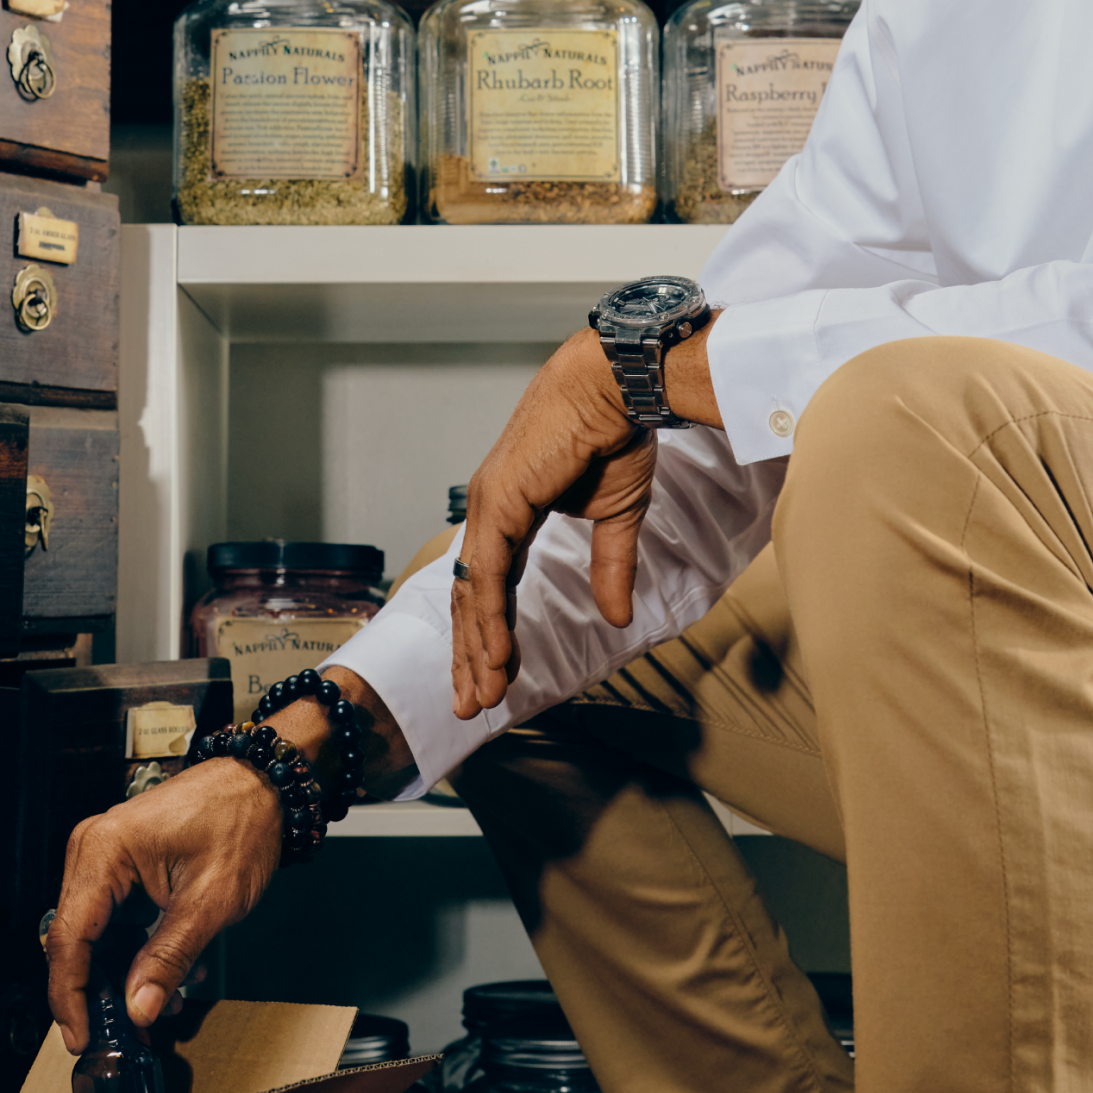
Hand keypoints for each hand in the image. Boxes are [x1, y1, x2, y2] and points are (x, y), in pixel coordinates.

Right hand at [46, 758, 279, 1050]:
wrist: (268, 782)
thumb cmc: (244, 820)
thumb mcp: (212, 898)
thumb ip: (169, 957)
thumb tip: (138, 1009)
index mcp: (105, 851)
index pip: (68, 940)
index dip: (71, 998)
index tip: (82, 1038)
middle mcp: (94, 850)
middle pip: (77, 942)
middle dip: (102, 992)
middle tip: (128, 1034)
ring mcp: (106, 857)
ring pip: (97, 936)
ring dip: (125, 975)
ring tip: (162, 1006)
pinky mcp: (124, 865)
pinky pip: (116, 920)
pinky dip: (138, 951)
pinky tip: (171, 975)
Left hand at [452, 318, 722, 716]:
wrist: (620, 387)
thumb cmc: (617, 434)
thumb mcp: (617, 516)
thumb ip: (610, 566)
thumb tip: (618, 617)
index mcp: (511, 510)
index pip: (492, 585)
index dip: (491, 634)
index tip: (495, 678)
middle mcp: (491, 510)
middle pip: (474, 597)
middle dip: (472, 656)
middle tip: (472, 705)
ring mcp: (489, 505)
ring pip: (475, 593)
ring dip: (476, 650)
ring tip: (480, 697)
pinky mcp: (499, 501)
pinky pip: (490, 572)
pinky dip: (489, 618)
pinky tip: (492, 656)